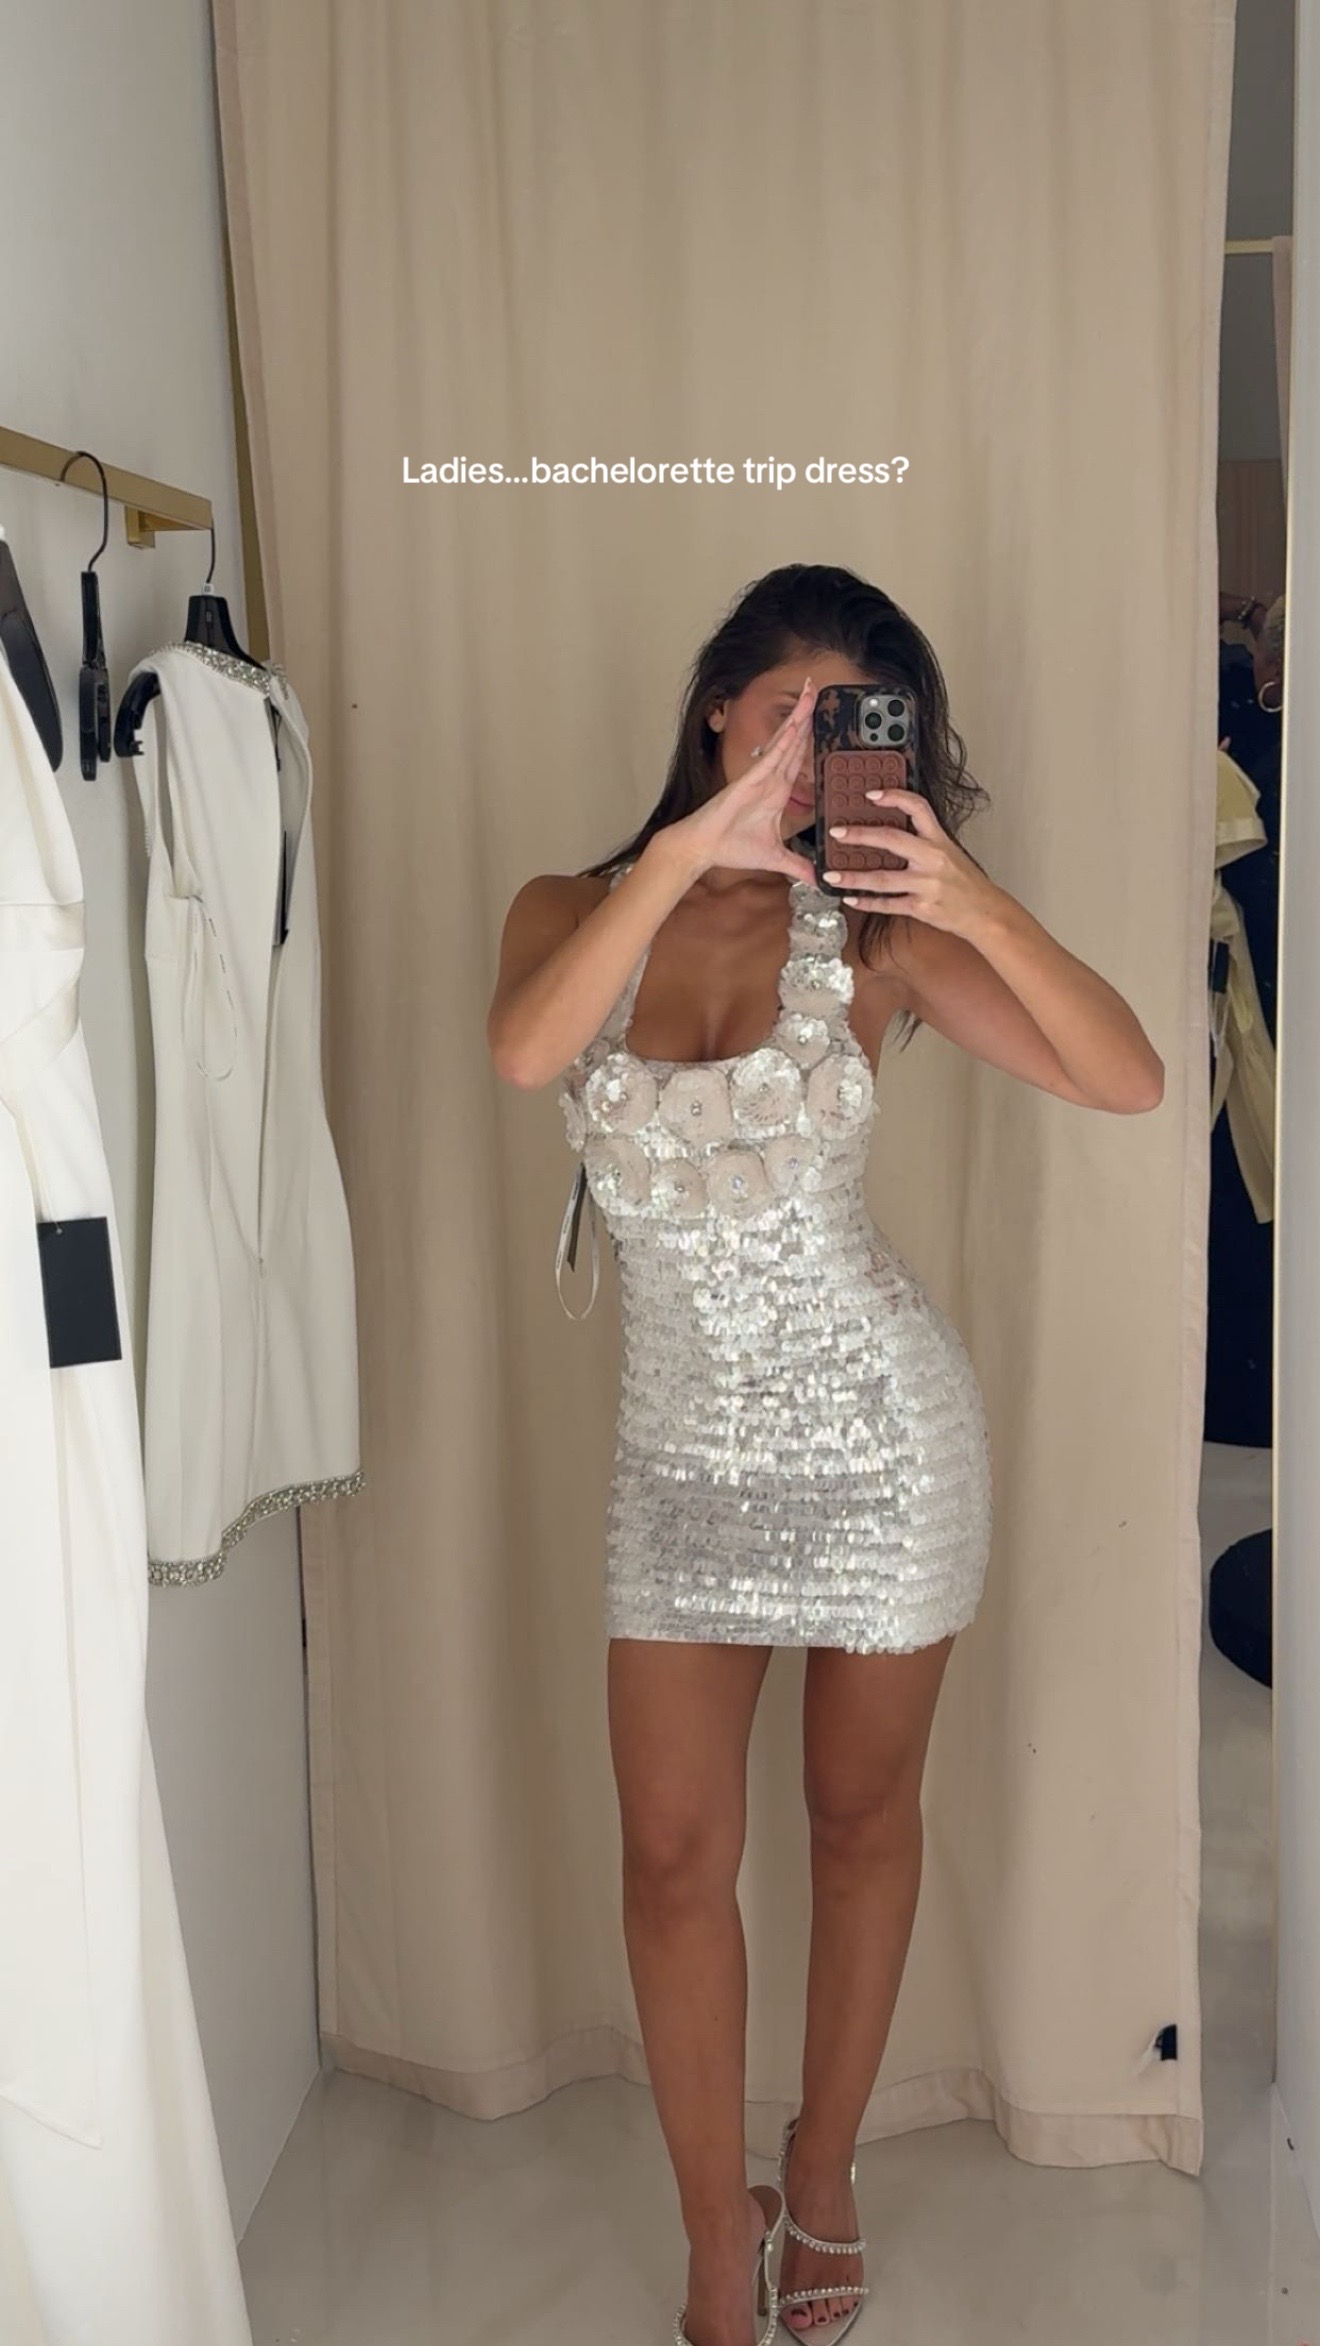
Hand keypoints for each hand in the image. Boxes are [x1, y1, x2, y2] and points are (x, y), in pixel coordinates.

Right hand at [664, 680, 818, 885]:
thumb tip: (818, 881)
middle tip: (818, 688)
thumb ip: (798, 866)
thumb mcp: (776, 858)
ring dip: (798, 717)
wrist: (703, 848)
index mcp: (779, 792)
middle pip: (794, 741)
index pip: (800, 757)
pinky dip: (784, 741)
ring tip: (810, 691)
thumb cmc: (731, 847)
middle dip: (807, 715)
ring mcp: (761, 777)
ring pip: (785, 742)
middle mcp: (772, 779)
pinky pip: (771, 757)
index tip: (825, 718)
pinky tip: (796, 724)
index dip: (812, 736)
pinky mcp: (750, 781)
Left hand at [823, 788, 1004, 938]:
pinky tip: (850, 899)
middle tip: (837, 833)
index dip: (893, 797)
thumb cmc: (966, 882)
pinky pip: (888, 905)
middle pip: (892, 840)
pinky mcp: (921, 908)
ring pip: (882, 879)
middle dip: (860, 835)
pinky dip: (867, 902)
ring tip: (831, 874)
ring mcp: (926, 885)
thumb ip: (924, 842)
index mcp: (940, 841)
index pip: (917, 808)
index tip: (871, 794)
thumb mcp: (950, 853)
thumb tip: (890, 832)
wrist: (985, 913)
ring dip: (853, 877)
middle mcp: (932, 860)